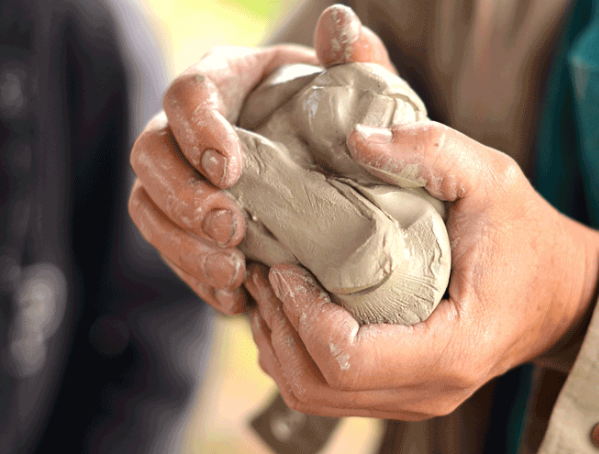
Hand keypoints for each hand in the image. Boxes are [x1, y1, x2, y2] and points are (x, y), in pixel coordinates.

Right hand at [128, 5, 393, 313]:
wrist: (335, 169)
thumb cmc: (343, 121)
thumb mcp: (358, 90)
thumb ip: (353, 58)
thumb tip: (340, 21)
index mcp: (225, 82)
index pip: (187, 93)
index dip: (198, 128)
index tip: (231, 167)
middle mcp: (188, 129)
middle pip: (151, 153)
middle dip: (183, 195)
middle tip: (231, 228)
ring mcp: (181, 178)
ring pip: (149, 206)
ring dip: (183, 243)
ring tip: (232, 272)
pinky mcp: (186, 223)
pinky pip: (171, 249)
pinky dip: (197, 276)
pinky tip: (234, 298)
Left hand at [246, 122, 598, 419]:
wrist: (562, 294)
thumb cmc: (528, 239)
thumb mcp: (492, 179)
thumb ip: (430, 151)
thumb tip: (355, 139)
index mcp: (453, 348)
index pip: (348, 360)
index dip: (300, 313)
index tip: (282, 264)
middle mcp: (431, 391)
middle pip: (318, 387)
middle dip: (276, 329)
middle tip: (262, 269)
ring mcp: (417, 399)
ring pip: (315, 398)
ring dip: (278, 345)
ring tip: (268, 287)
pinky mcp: (405, 393)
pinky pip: (331, 394)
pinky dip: (297, 355)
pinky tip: (292, 308)